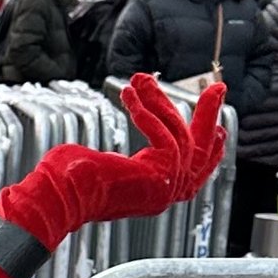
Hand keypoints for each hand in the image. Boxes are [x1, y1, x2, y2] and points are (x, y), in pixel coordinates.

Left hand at [0, 72, 224, 249]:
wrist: (58, 198)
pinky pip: (165, 137)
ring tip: (140, 80)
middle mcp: (164, 194)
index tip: (219, 128)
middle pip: (200, 153)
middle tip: (218, 88)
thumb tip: (128, 142)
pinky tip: (131, 96)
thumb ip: (127, 157)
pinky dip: (147, 113)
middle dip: (208, 117)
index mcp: (153, 193)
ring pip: (179, 136)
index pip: (193, 171)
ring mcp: (164, 188)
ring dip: (160, 102)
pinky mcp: (160, 177)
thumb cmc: (69, 183)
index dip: (209, 149)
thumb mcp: (105, 164)